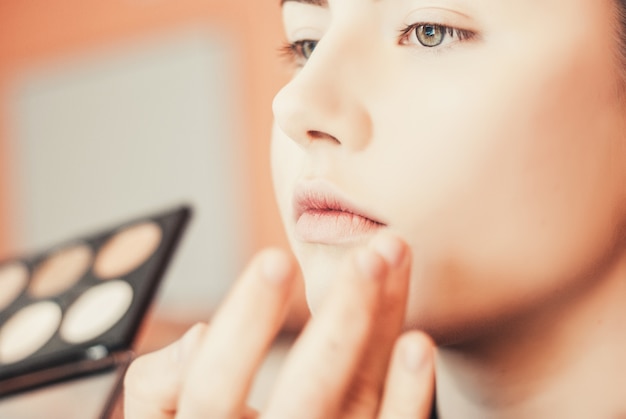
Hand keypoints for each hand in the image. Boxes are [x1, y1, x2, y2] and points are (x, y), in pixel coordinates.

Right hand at [124, 234, 434, 417]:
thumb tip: (198, 335)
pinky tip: (419, 344)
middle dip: (342, 322)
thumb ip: (158, 385)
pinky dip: (409, 396)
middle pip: (308, 396)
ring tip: (395, 262)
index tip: (276, 258)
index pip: (214, 386)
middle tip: (369, 256)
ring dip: (382, 329)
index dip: (244, 323)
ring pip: (360, 401)